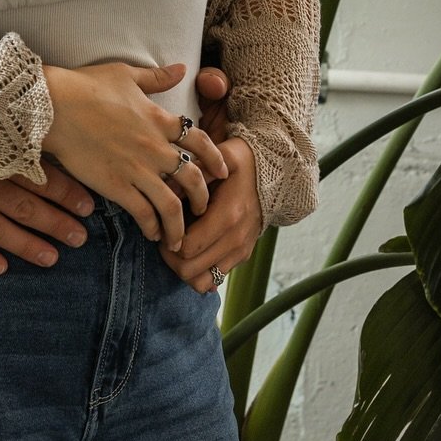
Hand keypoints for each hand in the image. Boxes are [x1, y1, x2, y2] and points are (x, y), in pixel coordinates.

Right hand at [43, 61, 227, 249]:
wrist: (55, 107)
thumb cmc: (86, 86)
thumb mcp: (126, 74)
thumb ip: (157, 77)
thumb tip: (182, 68)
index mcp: (159, 120)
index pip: (200, 142)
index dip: (216, 159)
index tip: (223, 172)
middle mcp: (155, 148)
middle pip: (193, 179)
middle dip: (203, 198)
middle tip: (203, 209)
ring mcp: (137, 170)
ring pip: (172, 205)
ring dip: (179, 225)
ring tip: (179, 237)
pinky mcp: (117, 186)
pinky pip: (143, 213)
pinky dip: (152, 227)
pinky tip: (153, 233)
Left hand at [160, 136, 262, 292]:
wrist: (277, 175)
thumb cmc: (242, 163)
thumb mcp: (220, 157)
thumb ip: (194, 171)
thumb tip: (167, 188)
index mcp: (227, 217)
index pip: (187, 248)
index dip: (167, 240)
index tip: (163, 224)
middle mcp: (235, 240)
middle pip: (189, 270)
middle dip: (169, 257)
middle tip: (164, 236)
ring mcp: (240, 252)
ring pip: (201, 282)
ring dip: (183, 268)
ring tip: (177, 246)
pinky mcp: (242, 257)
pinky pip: (214, 279)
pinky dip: (198, 271)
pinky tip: (193, 251)